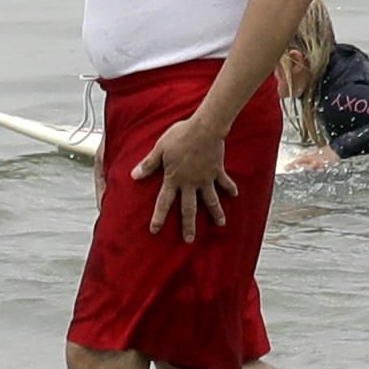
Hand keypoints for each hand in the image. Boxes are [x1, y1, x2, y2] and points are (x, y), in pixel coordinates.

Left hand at [134, 111, 240, 239]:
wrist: (205, 128)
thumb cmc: (180, 136)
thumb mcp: (160, 148)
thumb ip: (148, 164)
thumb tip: (134, 176)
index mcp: (174, 179)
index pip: (164, 202)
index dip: (158, 217)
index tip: (154, 230)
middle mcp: (190, 183)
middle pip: (189, 209)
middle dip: (188, 226)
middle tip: (189, 240)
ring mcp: (205, 178)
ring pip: (210, 200)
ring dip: (215, 213)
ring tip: (221, 224)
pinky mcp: (217, 170)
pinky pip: (224, 182)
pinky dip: (230, 188)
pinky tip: (235, 195)